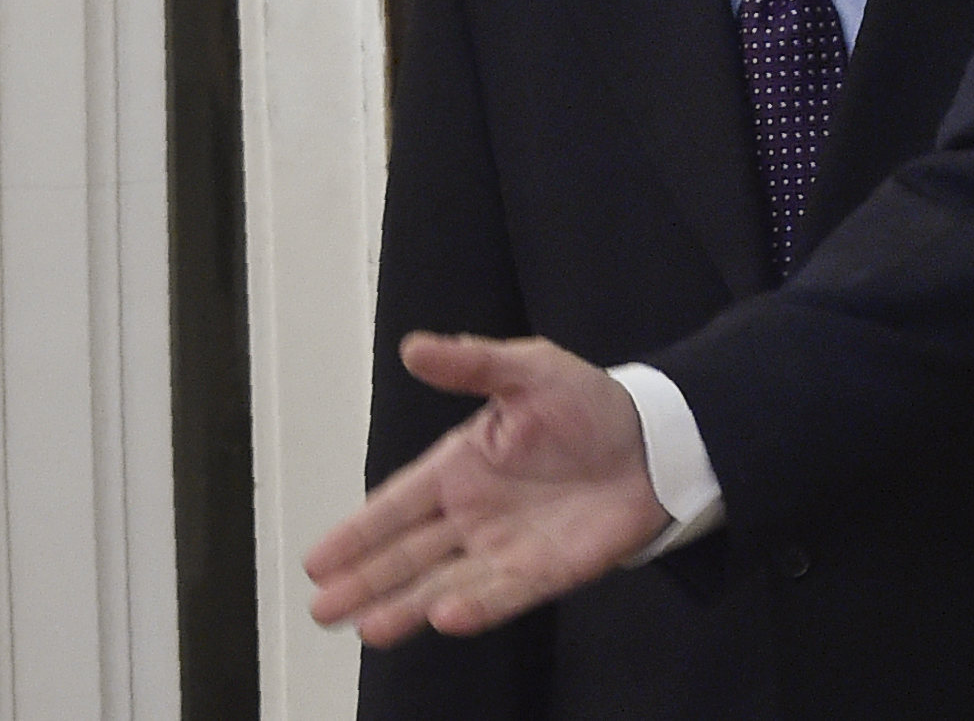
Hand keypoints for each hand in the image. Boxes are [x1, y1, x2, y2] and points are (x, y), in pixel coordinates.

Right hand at [305, 333, 670, 644]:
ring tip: (367, 626)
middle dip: (365, 581)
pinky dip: (474, 607)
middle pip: (408, 554)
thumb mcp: (529, 370)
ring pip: (443, 583)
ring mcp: (507, 546)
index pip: (398, 502)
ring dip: (406, 605)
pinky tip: (442, 619)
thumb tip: (412, 347)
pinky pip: (503, 594)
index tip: (316, 561)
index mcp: (462, 465)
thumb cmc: (589, 401)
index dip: (359, 531)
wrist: (658, 439)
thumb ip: (471, 363)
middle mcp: (474, 513)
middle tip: (321, 610)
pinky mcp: (545, 571)